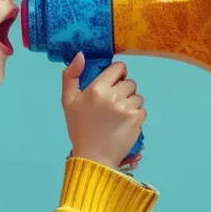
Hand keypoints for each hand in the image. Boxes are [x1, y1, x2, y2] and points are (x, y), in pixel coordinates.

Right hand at [61, 52, 146, 169]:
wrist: (93, 157)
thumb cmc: (79, 129)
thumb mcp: (68, 101)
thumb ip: (71, 75)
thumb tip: (81, 54)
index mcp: (96, 89)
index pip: (119, 68)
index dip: (117, 74)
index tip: (112, 85)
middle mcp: (113, 96)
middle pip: (130, 82)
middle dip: (123, 90)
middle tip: (112, 105)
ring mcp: (127, 108)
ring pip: (138, 96)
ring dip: (130, 103)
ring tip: (118, 116)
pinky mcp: (137, 120)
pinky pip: (142, 109)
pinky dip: (136, 115)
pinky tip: (124, 124)